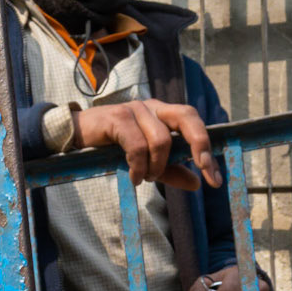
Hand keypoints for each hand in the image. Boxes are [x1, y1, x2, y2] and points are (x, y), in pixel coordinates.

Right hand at [71, 100, 221, 192]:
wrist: (77, 136)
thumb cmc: (113, 146)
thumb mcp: (147, 162)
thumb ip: (171, 170)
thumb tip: (196, 183)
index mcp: (164, 113)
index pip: (194, 124)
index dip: (207, 149)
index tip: (214, 179)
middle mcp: (153, 106)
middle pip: (187, 117)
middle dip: (200, 146)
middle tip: (202, 172)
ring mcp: (135, 109)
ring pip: (162, 139)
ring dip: (157, 166)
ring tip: (147, 178)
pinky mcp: (118, 117)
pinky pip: (137, 145)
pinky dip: (139, 166)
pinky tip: (134, 178)